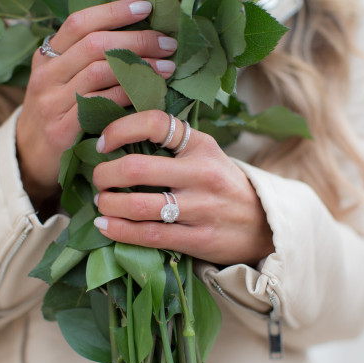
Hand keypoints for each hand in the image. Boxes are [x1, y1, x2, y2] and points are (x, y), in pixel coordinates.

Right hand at [16, 0, 177, 206]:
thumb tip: (138, 38)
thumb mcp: (63, 81)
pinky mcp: (61, 130)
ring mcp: (51, 102)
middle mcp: (46, 75)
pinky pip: (99, 106)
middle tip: (168, 44)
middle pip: (94, 45)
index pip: (80, 23)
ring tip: (167, 68)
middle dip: (137, 40)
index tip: (146, 6)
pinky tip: (149, 95)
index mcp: (47, 56)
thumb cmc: (57, 114)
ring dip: (139, 68)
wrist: (29, 158)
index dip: (113, 11)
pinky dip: (127, 97)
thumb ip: (89, 60)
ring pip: (99, 73)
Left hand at [92, 110, 274, 265]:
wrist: (265, 224)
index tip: (102, 142)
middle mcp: (202, 173)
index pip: (155, 123)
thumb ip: (173, 145)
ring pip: (139, 205)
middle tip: (98, 180)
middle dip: (104, 174)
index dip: (119, 129)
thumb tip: (118, 140)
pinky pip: (149, 235)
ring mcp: (201, 208)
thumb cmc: (223, 186)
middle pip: (137, 168)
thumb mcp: (208, 154)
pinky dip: (119, 231)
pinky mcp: (198, 238)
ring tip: (101, 204)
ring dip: (108, 204)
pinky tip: (106, 226)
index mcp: (202, 145)